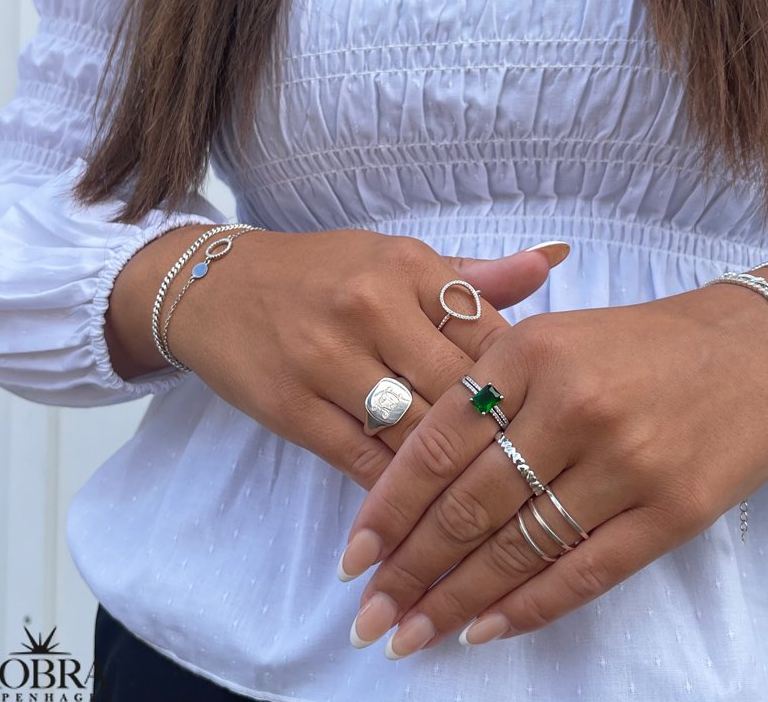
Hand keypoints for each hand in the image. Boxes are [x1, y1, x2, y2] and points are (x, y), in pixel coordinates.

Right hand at [108, 226, 564, 488]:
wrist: (216, 286)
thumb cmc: (319, 273)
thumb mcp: (393, 259)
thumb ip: (471, 275)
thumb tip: (551, 261)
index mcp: (406, 265)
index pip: (488, 335)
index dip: (522, 385)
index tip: (538, 417)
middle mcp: (369, 307)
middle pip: (458, 392)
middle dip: (497, 440)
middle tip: (528, 475)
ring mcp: (326, 359)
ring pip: (415, 434)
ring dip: (453, 475)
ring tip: (488, 505)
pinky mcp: (292, 408)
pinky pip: (363, 459)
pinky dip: (398, 490)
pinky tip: (423, 507)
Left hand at [340, 279, 767, 654]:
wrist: (745, 351)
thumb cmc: (631, 344)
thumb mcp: (546, 337)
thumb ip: (481, 391)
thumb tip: (410, 472)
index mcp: (527, 353)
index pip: (436, 445)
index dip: (389, 507)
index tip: (353, 555)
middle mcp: (570, 407)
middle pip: (467, 505)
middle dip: (409, 569)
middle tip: (368, 614)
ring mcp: (623, 463)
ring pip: (517, 548)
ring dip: (455, 601)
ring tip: (410, 634)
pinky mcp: (671, 510)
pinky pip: (584, 574)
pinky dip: (528, 608)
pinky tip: (482, 631)